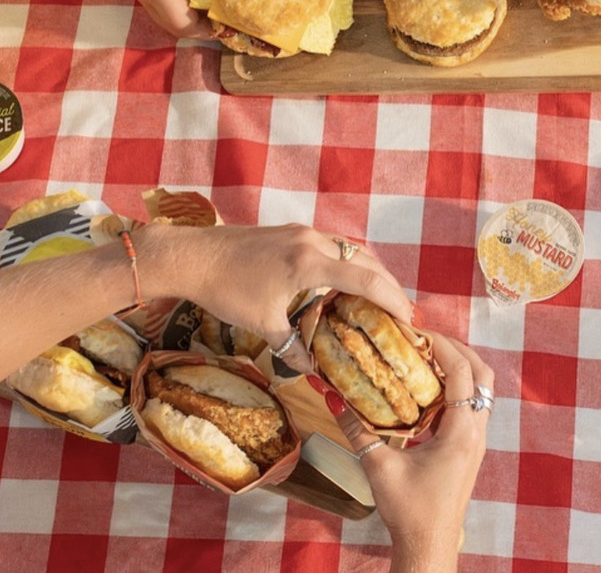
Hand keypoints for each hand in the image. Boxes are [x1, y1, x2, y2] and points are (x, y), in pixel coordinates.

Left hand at [138, 224, 412, 371]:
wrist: (191, 256)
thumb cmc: (226, 290)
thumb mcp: (261, 324)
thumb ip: (291, 346)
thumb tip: (310, 369)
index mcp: (311, 263)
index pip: (366, 280)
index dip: (392, 299)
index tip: (409, 318)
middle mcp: (313, 241)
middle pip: (366, 260)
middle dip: (388, 285)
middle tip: (402, 311)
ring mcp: (302, 233)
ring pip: (350, 248)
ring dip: (369, 271)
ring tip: (380, 296)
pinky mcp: (290, 232)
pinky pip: (332, 245)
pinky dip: (348, 262)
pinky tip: (344, 280)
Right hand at [325, 334, 492, 572]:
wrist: (429, 543)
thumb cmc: (408, 510)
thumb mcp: (378, 467)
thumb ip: (357, 430)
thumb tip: (334, 397)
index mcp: (461, 432)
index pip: (463, 373)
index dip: (443, 345)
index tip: (417, 331)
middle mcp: (476, 432)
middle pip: (482, 374)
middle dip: (458, 350)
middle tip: (425, 339)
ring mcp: (477, 441)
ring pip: (481, 390)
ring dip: (459, 368)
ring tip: (426, 357)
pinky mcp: (470, 449)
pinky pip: (472, 407)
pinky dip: (456, 390)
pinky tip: (427, 390)